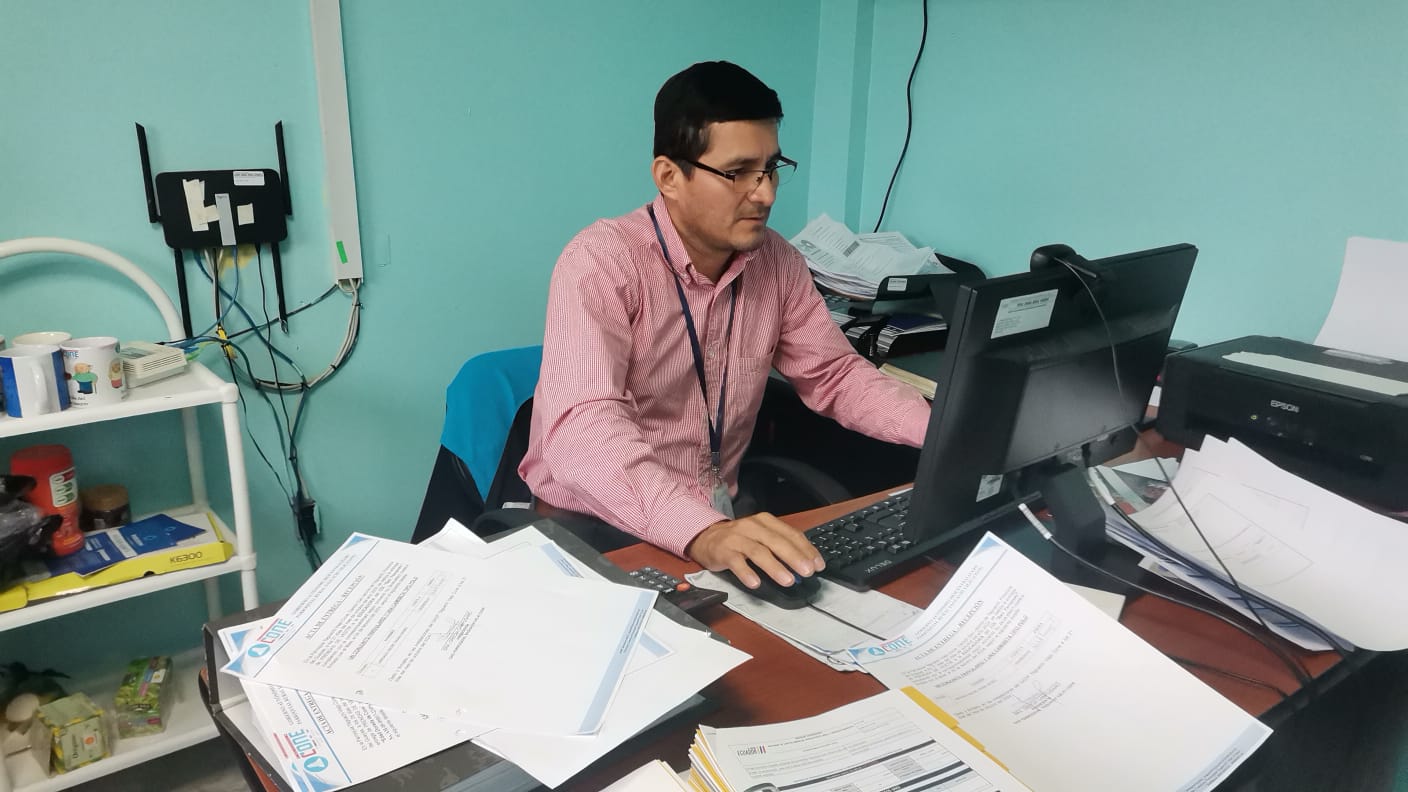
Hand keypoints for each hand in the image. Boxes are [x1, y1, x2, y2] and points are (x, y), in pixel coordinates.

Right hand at [686, 513, 824, 588]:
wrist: (706, 537)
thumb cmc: (739, 539)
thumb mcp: (761, 536)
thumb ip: (781, 547)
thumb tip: (805, 564)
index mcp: (766, 521)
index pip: (791, 534)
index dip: (806, 550)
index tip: (818, 565)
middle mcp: (752, 527)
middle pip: (776, 542)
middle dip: (794, 557)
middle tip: (808, 572)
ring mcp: (737, 539)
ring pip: (758, 552)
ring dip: (775, 567)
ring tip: (788, 581)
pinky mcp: (723, 551)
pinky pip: (736, 562)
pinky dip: (746, 572)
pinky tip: (755, 583)